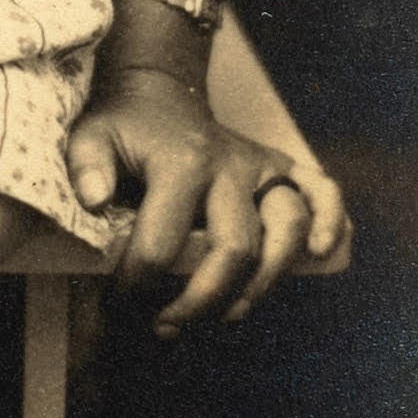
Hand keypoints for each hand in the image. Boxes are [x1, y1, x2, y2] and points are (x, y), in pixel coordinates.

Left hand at [68, 63, 347, 333]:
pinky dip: (331, 220)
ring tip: (228, 314)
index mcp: (180, 164)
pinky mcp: (281, 167)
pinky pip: (323, 190)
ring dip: (264, 282)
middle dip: (204, 300)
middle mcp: (228, 166)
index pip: (162, 243)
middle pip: (235, 248)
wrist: (158, 92)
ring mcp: (259, 167)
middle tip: (168, 325)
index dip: (139, 287)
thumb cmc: (124, 127)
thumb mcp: (91, 137)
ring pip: (285, 229)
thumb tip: (96, 201)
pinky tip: (318, 253)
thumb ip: (86, 167)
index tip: (120, 309)